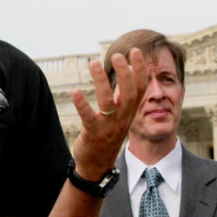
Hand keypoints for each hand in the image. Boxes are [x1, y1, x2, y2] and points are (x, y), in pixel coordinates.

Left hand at [70, 48, 146, 180]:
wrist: (97, 165)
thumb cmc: (107, 134)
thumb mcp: (119, 115)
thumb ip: (122, 95)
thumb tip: (126, 71)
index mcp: (129, 112)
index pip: (140, 88)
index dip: (140, 70)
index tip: (135, 51)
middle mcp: (122, 118)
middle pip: (129, 93)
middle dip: (125, 73)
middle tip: (118, 55)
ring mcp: (109, 127)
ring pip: (108, 102)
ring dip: (101, 82)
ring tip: (93, 63)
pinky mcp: (94, 134)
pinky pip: (89, 118)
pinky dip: (82, 105)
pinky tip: (76, 92)